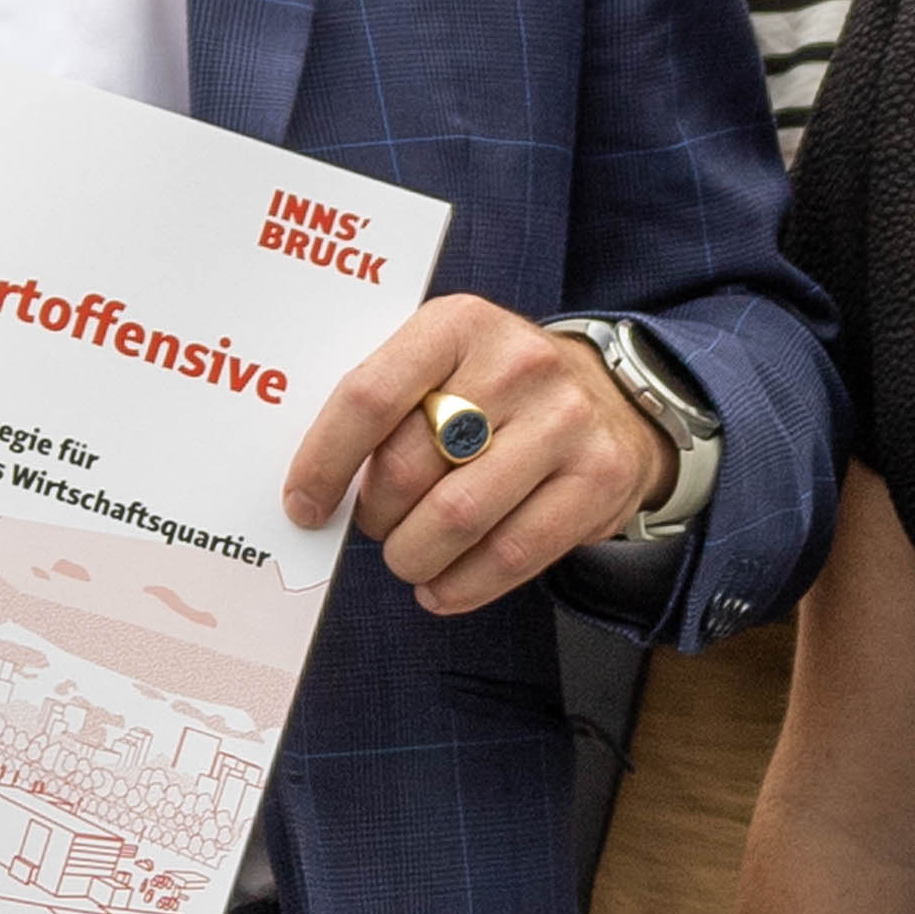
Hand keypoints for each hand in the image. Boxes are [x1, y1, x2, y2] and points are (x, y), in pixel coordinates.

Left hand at [280, 294, 672, 616]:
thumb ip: (386, 403)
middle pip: (409, 467)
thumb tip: (311, 484)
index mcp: (458, 324)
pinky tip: (441, 589)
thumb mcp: (444, 362)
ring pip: (457, 517)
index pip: (369, 397)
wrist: (611, 398)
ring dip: (413, 556)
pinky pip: (513, 554)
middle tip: (375, 526)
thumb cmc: (498, 389)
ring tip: (407, 559)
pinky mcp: (598, 478)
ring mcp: (564, 421)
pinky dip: (463, 586)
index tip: (303, 504)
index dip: (324, 461)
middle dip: (375, 515)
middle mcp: (517, 364)